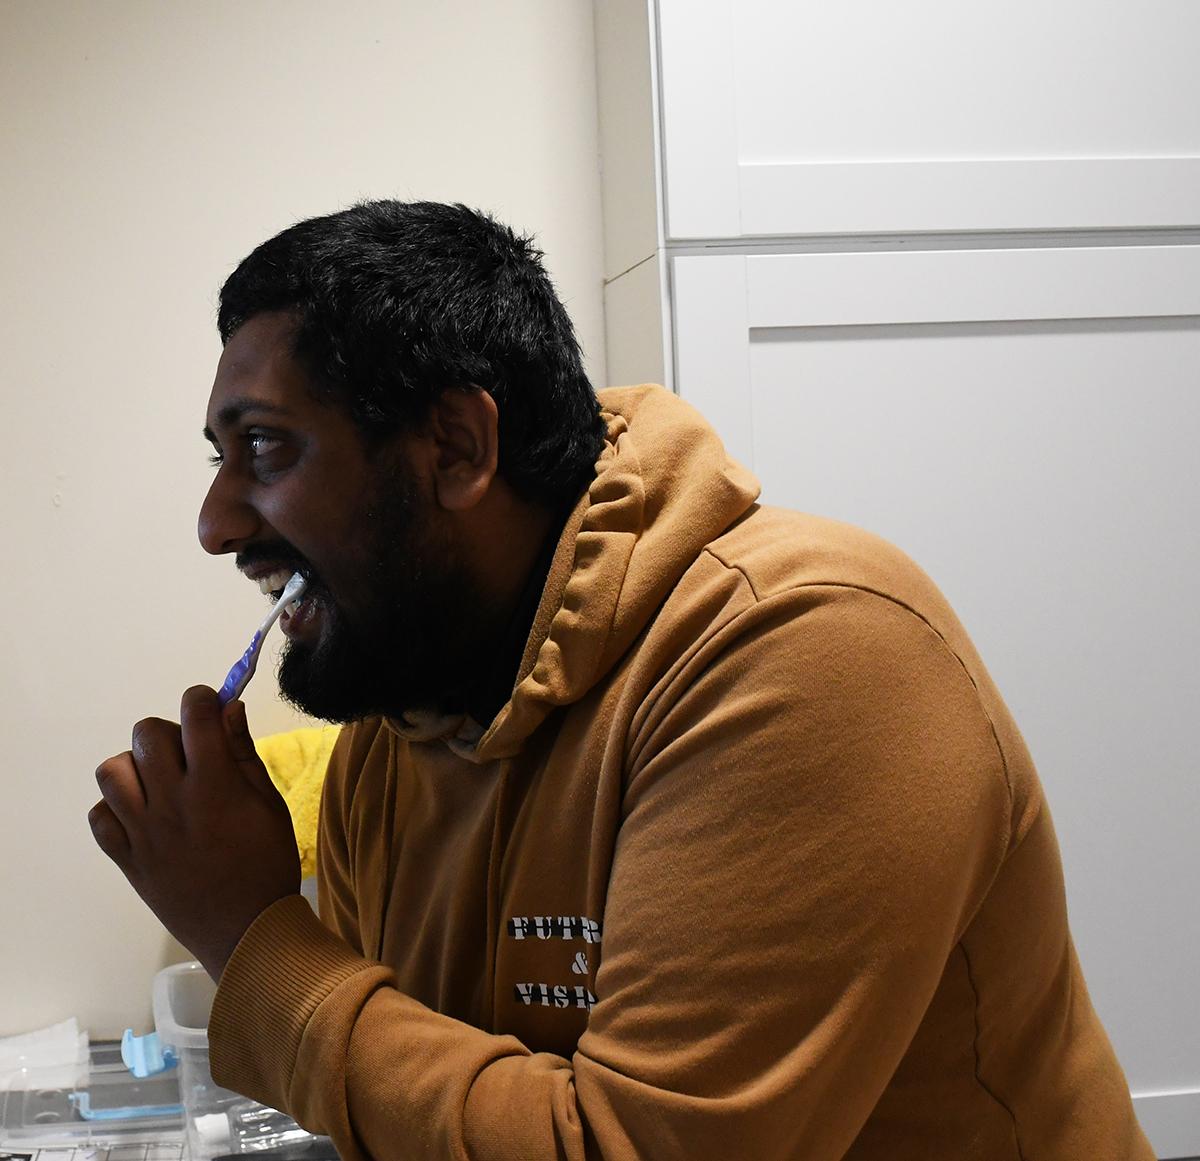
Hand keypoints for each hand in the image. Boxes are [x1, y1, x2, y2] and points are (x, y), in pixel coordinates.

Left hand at [89, 686, 300, 979]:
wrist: (246, 930)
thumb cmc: (268, 864)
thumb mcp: (270, 804)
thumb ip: (244, 753)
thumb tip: (229, 708)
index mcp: (215, 785)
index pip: (196, 715)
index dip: (202, 699)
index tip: (210, 706)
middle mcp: (172, 802)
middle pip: (146, 734)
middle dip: (170, 732)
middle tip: (189, 754)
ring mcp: (143, 832)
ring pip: (112, 771)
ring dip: (135, 767)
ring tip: (159, 783)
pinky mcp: (126, 859)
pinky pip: (99, 817)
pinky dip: (115, 809)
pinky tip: (143, 817)